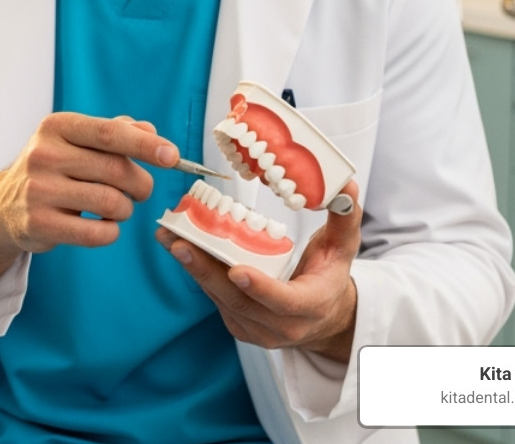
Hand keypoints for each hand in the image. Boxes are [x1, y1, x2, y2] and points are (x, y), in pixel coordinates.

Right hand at [0, 113, 180, 298]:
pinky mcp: (39, 224)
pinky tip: (102, 225)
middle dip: (140, 184)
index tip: (173, 157)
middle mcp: (44, 154)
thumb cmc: (52, 168)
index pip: (109, 133)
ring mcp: (39, 190)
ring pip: (111, 202)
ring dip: (126, 209)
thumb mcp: (75, 140)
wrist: (5, 204)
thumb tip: (151, 132)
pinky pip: (98, 233)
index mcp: (57, 127)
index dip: (145, 145)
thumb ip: (115, 132)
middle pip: (117, 171)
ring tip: (116, 208)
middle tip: (139, 190)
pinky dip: (111, 232)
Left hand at [154, 181, 361, 362]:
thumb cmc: (330, 275)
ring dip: (192, 268)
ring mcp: (256, 330)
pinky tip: (179, 247)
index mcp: (310, 306)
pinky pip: (215, 299)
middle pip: (239, 301)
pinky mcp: (238, 326)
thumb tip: (345, 184)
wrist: (323, 317)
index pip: (285, 302)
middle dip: (207, 271)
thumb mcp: (344, 248)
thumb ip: (345, 218)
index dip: (261, 288)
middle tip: (182, 242)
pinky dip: (197, 272)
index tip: (238, 270)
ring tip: (169, 238)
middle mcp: (281, 326)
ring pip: (220, 299)